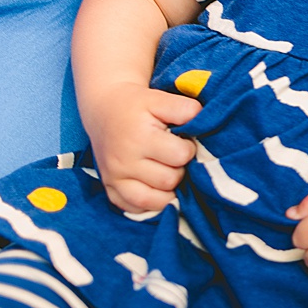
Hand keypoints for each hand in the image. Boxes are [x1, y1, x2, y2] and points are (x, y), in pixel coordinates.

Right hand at [85, 84, 200, 213]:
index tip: (182, 141)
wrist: (104, 109)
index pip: (180, 156)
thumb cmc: (137, 105)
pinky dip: (148, 203)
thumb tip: (202, 121)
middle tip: (172, 156)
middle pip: (169, 180)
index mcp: (138, 138)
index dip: (188, 148)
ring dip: (167, 189)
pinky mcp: (109, 189)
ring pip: (153, 201)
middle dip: (178, 169)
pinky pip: (134, 209)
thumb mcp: (160, 99)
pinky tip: (154, 187)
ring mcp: (114, 178)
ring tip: (166, 170)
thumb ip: (184, 108)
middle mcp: (123, 162)